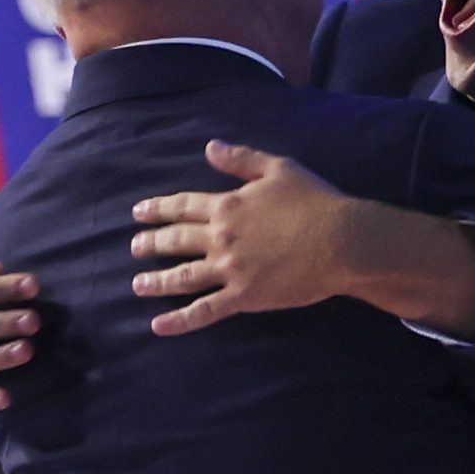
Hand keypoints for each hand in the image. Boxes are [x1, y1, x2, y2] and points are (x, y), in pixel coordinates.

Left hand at [132, 142, 359, 332]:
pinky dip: (180, 320)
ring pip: (183, 276)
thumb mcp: (278, 168)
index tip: (139, 213)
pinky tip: (159, 326)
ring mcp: (229, 269)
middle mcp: (220, 237)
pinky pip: (205, 310)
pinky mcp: (243, 297)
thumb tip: (209, 147)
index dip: (157, 209)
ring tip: (138, 285)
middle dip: (151, 244)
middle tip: (134, 248)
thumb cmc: (315, 202)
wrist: (340, 241)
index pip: (182, 206)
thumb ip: (241, 159)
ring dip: (157, 281)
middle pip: (176, 240)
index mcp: (226, 205)